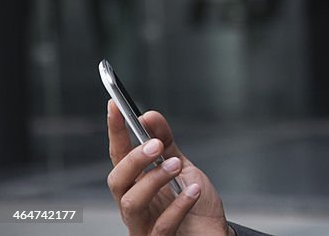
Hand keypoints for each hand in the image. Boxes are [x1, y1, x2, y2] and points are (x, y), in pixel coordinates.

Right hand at [107, 100, 232, 234]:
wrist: (213, 234)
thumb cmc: (196, 205)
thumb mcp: (183, 168)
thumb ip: (167, 144)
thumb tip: (149, 115)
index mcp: (136, 184)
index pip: (119, 155)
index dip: (115, 131)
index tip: (116, 106)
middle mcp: (134, 204)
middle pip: (117, 180)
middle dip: (134, 159)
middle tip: (155, 145)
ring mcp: (143, 225)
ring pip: (131, 203)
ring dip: (154, 179)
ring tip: (177, 166)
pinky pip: (161, 226)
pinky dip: (178, 205)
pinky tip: (193, 191)